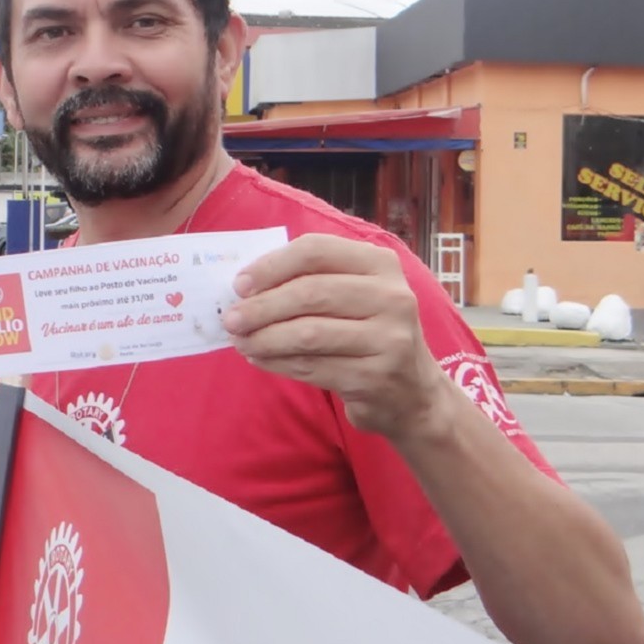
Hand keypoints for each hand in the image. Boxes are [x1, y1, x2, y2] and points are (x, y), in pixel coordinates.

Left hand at [222, 233, 449, 439]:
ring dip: (264, 339)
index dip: (272, 266)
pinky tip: (259, 359)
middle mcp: (392, 297)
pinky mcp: (375, 377)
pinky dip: (277, 363)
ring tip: (241, 342)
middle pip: (310, 293)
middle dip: (261, 307)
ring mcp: (388, 339)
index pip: (316, 251)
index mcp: (381, 264)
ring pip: (307, 334)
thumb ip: (311, 280)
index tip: (240, 284)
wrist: (413, 392)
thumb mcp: (355, 294)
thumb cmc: (368, 332)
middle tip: (230, 320)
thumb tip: (245, 287)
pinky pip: (312, 368)